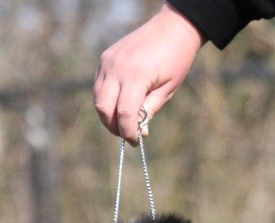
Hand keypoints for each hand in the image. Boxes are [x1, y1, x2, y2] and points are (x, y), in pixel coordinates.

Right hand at [94, 3, 205, 143]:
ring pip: (98, 98)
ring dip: (108, 114)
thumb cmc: (176, 59)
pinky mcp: (105, 58)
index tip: (135, 142)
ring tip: (124, 121)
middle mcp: (117, 68)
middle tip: (127, 134)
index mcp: (136, 75)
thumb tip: (138, 131)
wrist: (172, 28)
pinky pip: (99, 85)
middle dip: (113, 126)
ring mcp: (108, 62)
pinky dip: (106, 99)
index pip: (124, 113)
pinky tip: (120, 104)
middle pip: (104, 108)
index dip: (128, 132)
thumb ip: (150, 110)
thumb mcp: (168, 89)